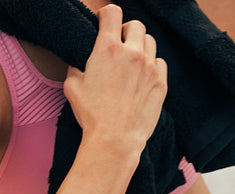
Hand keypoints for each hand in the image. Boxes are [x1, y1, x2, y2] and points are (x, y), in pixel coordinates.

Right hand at [64, 6, 167, 157]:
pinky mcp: (161, 84)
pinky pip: (161, 62)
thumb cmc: (91, 114)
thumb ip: (78, 64)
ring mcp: (150, 69)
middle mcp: (133, 54)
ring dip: (141, 46)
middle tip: (120, 44)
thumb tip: (82, 61)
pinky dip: (153, 64)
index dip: (106, 15)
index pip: (112, 11)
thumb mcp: (73, 84)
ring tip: (132, 60)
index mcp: (108, 48)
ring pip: (150, 42)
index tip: (104, 24)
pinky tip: (143, 75)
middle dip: (126, 31)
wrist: (115, 140)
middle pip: (136, 25)